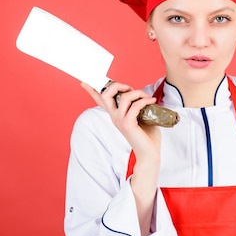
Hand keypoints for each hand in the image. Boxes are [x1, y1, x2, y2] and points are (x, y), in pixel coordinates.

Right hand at [80, 81, 160, 235]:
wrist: (150, 153)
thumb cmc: (147, 135)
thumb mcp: (140, 116)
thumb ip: (136, 106)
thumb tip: (141, 94)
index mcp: (115, 115)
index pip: (100, 101)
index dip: (92, 90)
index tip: (84, 81)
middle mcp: (114, 117)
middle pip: (106, 95)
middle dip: (117, 85)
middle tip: (129, 87)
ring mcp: (119, 121)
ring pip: (124, 97)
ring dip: (138, 93)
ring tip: (147, 97)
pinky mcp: (127, 125)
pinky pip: (135, 106)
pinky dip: (145, 101)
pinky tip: (152, 102)